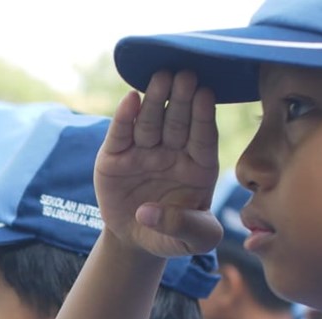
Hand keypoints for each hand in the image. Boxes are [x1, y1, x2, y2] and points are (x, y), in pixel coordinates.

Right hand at [96, 70, 222, 258]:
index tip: (205, 94)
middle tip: (185, 74)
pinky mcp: (115, 156)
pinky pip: (121, 134)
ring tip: (160, 77)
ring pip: (151, 122)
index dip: (203, 117)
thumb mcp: (193, 241)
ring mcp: (144, 151)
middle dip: (181, 98)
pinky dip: (124, 117)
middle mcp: (173, 152)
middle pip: (178, 122)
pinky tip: (130, 99)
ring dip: (155, 99)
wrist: (138, 240)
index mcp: (199, 166)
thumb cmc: (174, 236)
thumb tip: (148, 212)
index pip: (203, 138)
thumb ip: (186, 227)